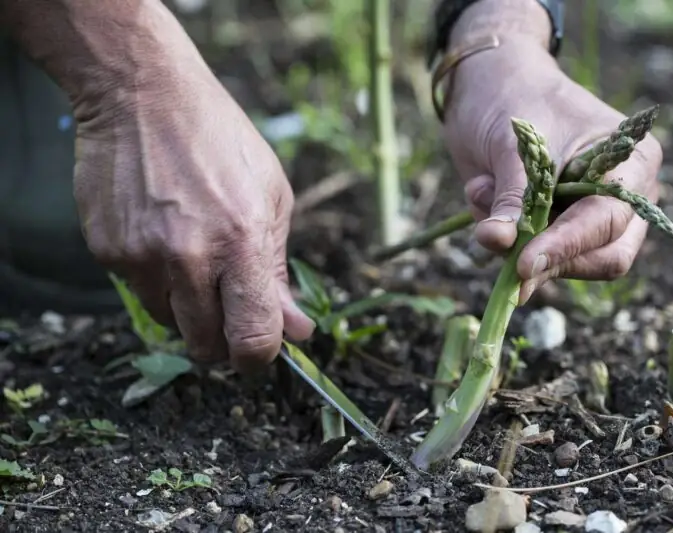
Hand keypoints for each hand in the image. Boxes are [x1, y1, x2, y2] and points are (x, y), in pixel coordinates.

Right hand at [72, 64, 314, 369]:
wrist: (142, 94)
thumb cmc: (220, 140)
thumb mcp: (272, 196)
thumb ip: (279, 271)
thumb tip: (295, 331)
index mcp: (241, 242)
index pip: (252, 338)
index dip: (259, 357)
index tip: (260, 353)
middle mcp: (188, 257)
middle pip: (207, 346)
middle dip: (223, 340)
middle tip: (229, 310)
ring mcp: (142, 256)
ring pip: (171, 324)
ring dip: (189, 308)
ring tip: (195, 255)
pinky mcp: (108, 251)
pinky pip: (138, 292)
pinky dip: (156, 279)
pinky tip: (163, 235)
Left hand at [440, 2, 662, 304]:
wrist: (489, 82)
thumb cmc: (513, 97)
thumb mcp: (512, 145)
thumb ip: (512, 196)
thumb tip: (498, 242)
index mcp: (633, 163)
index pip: (607, 221)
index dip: (566, 247)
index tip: (524, 265)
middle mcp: (625, 197)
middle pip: (604, 257)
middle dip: (549, 257)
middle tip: (501, 250)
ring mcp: (592, 216)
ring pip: (568, 264)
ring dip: (517, 243)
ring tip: (480, 190)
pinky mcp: (557, 229)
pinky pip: (535, 256)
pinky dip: (503, 237)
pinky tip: (481, 192)